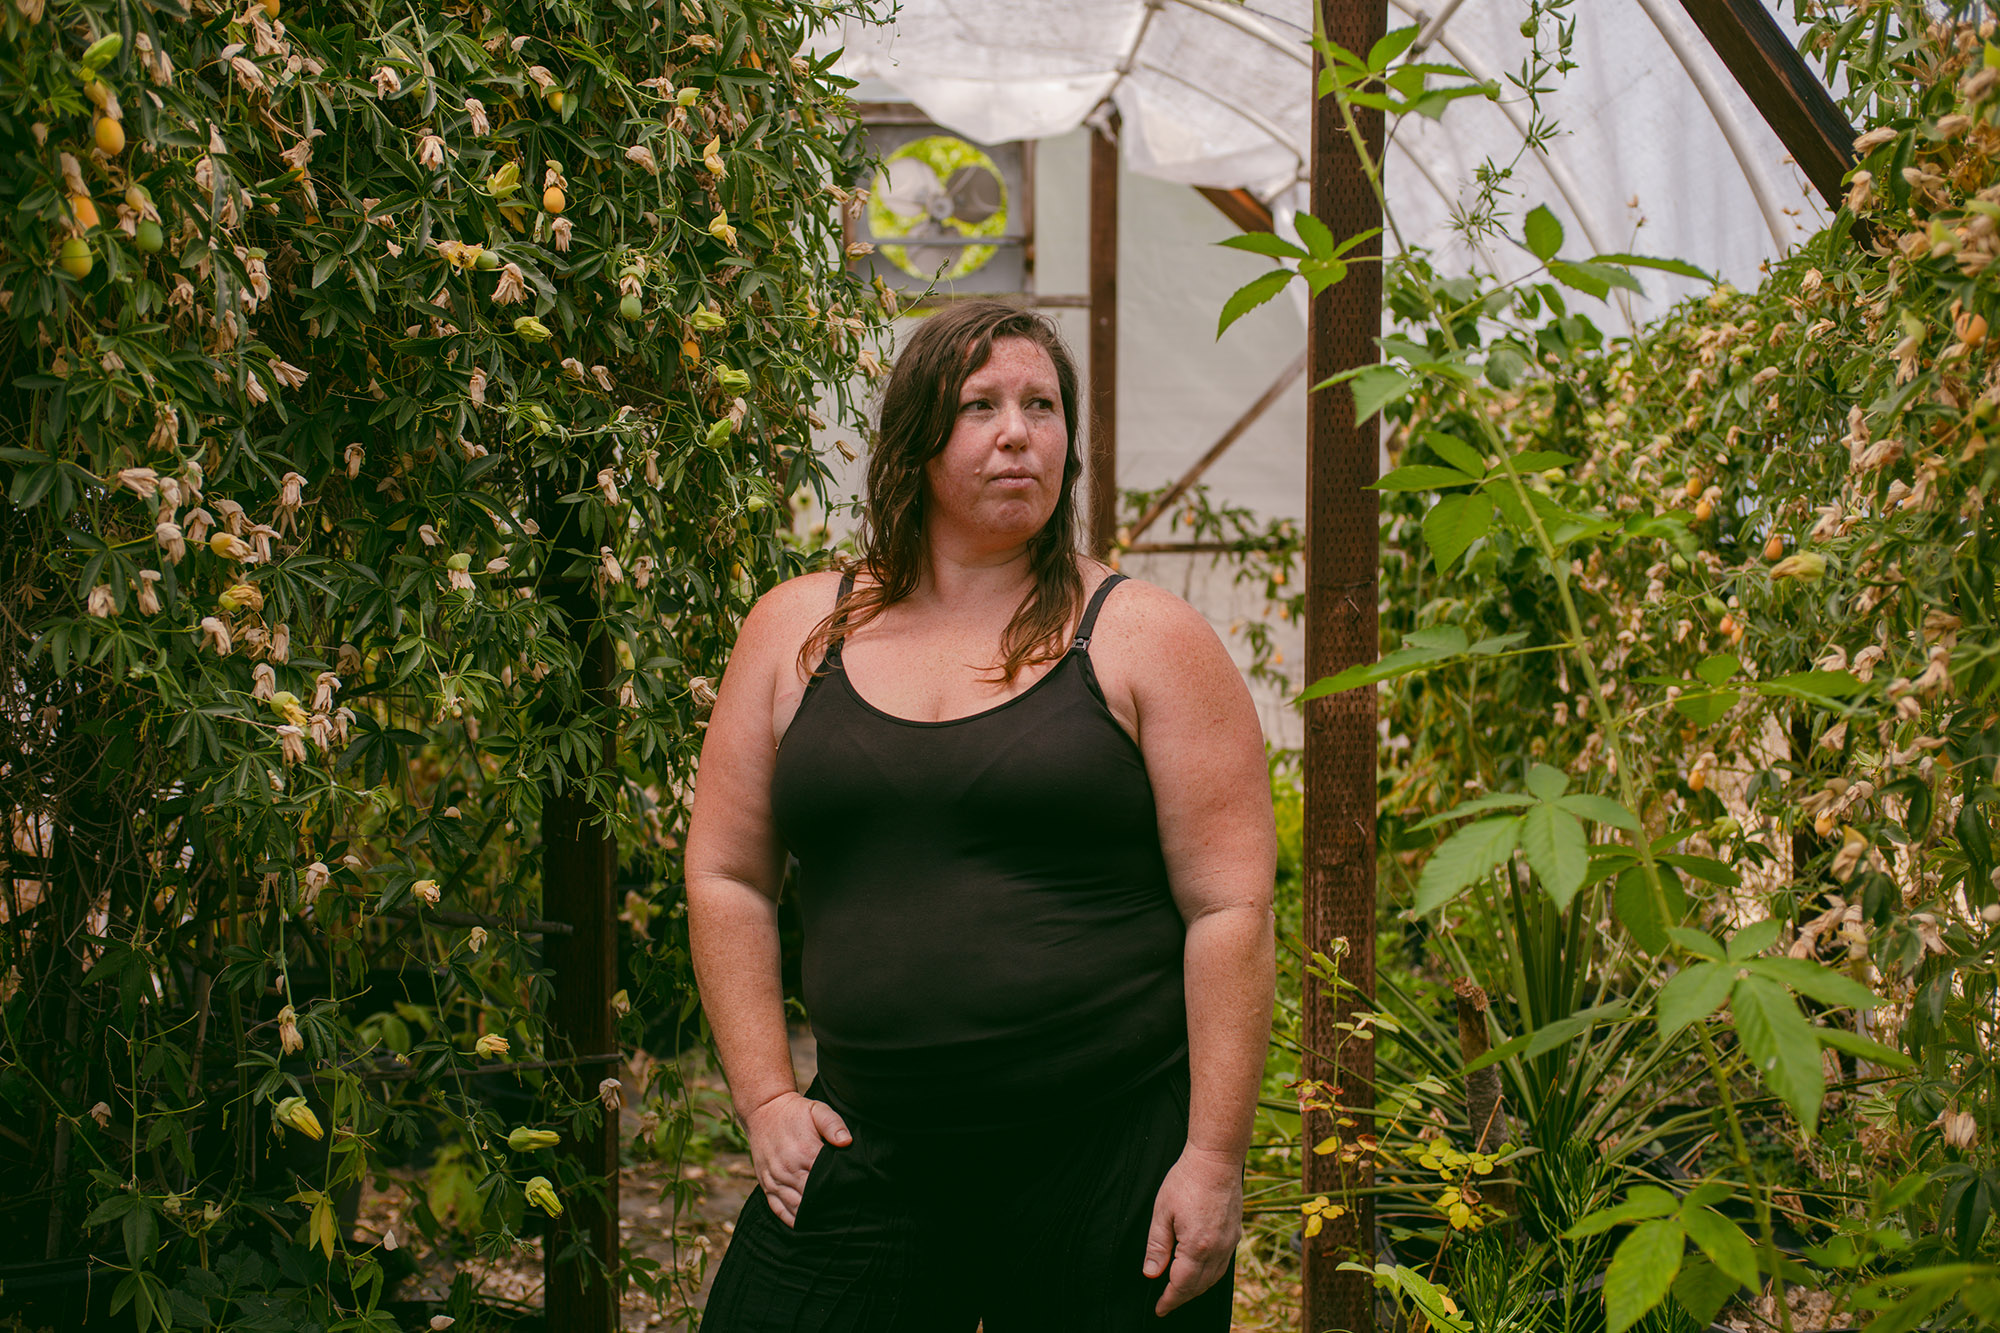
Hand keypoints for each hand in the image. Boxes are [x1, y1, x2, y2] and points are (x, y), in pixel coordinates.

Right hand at [741, 1090, 851, 1227]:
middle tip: (842, 1215)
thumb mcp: (818, 1110)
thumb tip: (847, 1142)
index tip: (850, 1197)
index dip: (838, 1191)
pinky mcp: (765, 1183)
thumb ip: (834, 1125)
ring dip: (810, 1216)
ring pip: (795, 1207)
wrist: (763, 1110)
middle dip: (826, 1207)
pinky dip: (790, 1219)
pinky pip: (777, 1208)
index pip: (825, 1181)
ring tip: (826, 1222)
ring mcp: (775, 1178)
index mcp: (805, 1152)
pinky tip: (803, 1224)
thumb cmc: (795, 1112)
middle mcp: (788, 1169)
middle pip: (811, 1199)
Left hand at [1143, 1143, 1242, 1315]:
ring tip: (1181, 1291)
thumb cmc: (1186, 1180)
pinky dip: (1211, 1275)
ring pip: (1214, 1277)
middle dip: (1182, 1297)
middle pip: (1199, 1285)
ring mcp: (1230, 1241)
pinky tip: (1201, 1271)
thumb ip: (1157, 1246)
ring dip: (1197, 1288)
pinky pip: (1224, 1264)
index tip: (1159, 1309)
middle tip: (1166, 1303)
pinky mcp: (1236, 1232)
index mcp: (1197, 1246)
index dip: (1169, 1300)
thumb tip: (1151, 1274)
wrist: (1216, 1159)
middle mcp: (1218, 1249)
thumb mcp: (1162, 1211)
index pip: (1182, 1285)